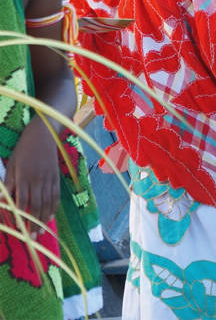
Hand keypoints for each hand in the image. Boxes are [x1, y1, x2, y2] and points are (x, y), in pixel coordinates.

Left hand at [4, 119, 59, 236]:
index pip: (22, 201)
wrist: (44, 132)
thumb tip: (3, 201)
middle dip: (34, 222)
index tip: (18, 228)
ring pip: (47, 202)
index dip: (20, 215)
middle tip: (32, 237)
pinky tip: (51, 216)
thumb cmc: (23, 148)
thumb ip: (8, 183)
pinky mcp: (56, 176)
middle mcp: (38, 179)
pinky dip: (54, 207)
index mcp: (24, 176)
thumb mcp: (11, 163)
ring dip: (45, 218)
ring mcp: (49, 178)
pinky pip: (56, 195)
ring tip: (42, 231)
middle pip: (36, 205)